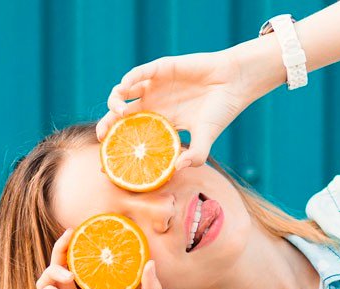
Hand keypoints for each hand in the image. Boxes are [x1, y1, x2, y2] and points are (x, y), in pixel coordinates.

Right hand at [32, 228, 165, 288]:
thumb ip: (148, 288)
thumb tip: (151, 262)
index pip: (81, 265)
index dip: (79, 248)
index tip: (84, 231)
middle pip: (60, 266)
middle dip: (61, 249)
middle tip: (70, 235)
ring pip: (45, 280)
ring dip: (51, 270)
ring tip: (67, 273)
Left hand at [96, 47, 278, 171]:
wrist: (235, 82)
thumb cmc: (221, 110)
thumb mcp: (207, 137)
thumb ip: (196, 155)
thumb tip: (178, 169)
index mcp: (161, 122)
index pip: (133, 134)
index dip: (118, 146)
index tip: (108, 161)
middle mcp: (154, 104)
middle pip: (120, 115)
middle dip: (108, 125)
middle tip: (104, 137)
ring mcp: (155, 86)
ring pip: (123, 93)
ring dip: (115, 102)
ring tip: (120, 113)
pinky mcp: (160, 69)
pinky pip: (138, 73)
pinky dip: (128, 79)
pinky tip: (125, 88)